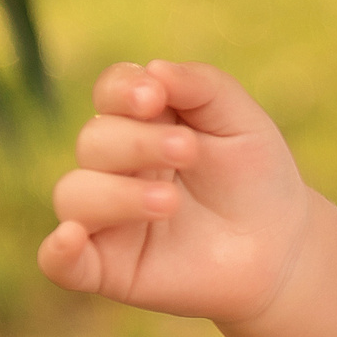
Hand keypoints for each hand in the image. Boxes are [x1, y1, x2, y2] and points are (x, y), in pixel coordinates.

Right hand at [37, 59, 313, 322]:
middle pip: (94, 140)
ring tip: (169, 202)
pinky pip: (59, 261)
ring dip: (117, 194)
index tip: (154, 97)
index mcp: (144, 121)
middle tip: (188, 151)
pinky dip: (57, 251)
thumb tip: (154, 68)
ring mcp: (107, 217)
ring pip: (74, 194)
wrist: (279, 246)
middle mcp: (116, 165)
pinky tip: (71, 238)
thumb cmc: (256, 176)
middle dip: (137, 142)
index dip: (123, 89)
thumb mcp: (241, 121)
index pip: (111, 92)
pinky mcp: (107, 267)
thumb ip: (202, 86)